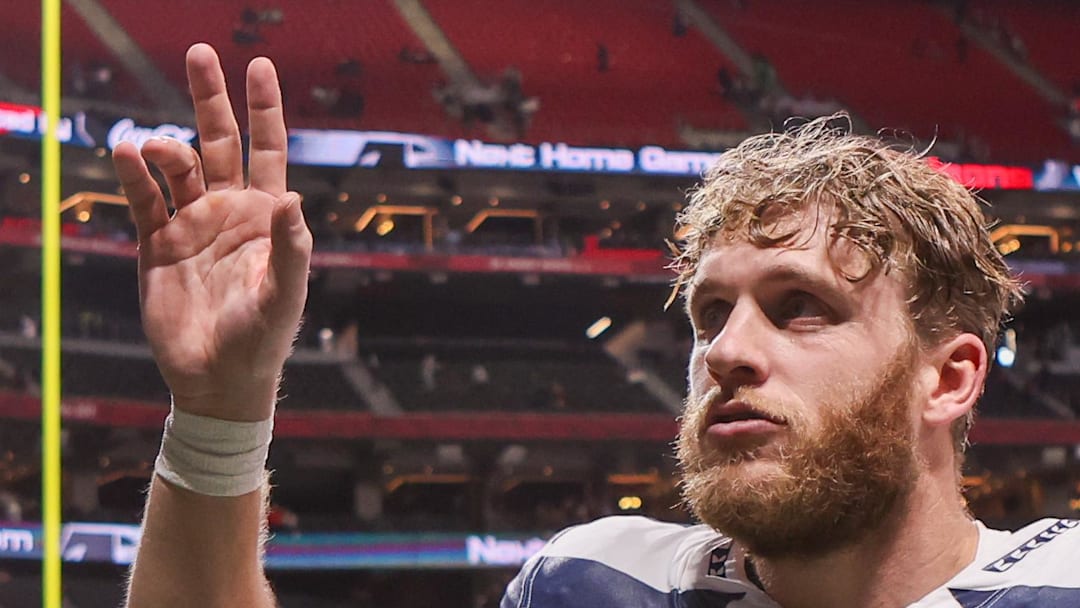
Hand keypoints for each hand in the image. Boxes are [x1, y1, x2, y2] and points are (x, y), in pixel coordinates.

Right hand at [113, 43, 311, 420]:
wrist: (218, 379)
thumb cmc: (263, 338)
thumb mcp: (284, 294)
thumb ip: (290, 247)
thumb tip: (293, 199)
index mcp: (267, 215)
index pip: (268, 149)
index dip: (265, 108)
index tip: (258, 66)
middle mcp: (230, 210)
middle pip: (221, 141)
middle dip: (212, 99)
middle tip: (200, 53)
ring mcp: (192, 224)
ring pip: (179, 166)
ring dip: (167, 148)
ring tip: (154, 146)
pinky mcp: (158, 244)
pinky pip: (144, 200)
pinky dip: (133, 176)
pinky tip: (126, 154)